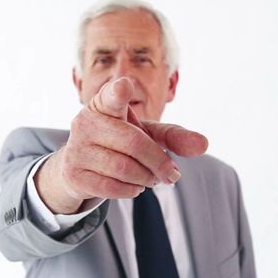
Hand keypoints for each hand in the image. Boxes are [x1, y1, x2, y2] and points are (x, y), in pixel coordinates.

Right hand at [36, 77, 207, 213]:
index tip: (125, 86)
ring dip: (147, 178)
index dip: (118, 92)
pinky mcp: (74, 174)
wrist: (78, 165)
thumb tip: (203, 145)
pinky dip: (132, 190)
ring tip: (151, 178)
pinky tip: (135, 187)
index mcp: (104, 104)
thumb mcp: (146, 134)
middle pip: (134, 143)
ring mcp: (77, 148)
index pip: (112, 96)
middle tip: (172, 174)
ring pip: (124, 168)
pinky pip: (112, 187)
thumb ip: (174, 136)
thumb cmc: (118, 142)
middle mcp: (86, 122)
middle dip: (159, 162)